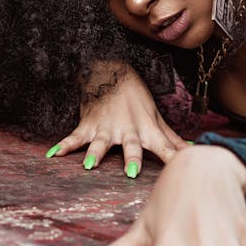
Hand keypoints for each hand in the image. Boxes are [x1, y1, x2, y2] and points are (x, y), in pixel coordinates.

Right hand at [46, 61, 185, 174]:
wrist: (112, 72)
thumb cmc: (137, 99)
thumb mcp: (156, 118)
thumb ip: (171, 139)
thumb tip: (192, 150)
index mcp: (147, 131)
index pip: (164, 147)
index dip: (173, 158)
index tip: (182, 169)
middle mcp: (128, 130)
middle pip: (131, 146)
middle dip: (131, 158)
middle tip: (132, 173)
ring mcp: (107, 128)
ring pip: (102, 143)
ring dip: (95, 153)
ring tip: (90, 165)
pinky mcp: (89, 125)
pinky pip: (75, 137)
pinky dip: (64, 145)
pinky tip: (53, 154)